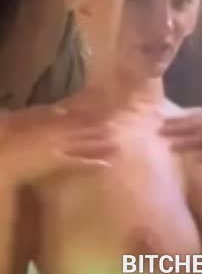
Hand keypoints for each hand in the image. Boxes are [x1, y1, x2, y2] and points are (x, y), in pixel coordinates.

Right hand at [0, 110, 115, 185]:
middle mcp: (59, 132)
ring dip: (102, 144)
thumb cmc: (8, 136)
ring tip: (118, 144)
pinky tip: (106, 164)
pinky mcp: (57, 163)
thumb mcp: (24, 117)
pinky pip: (79, 163)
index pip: (75, 117)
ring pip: (85, 144)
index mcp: (50, 121)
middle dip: (100, 129)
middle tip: (118, 128)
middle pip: (84, 130)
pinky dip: (93, 163)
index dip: (91, 116)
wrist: (3, 155)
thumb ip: (43, 112)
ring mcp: (60, 147)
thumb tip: (62, 109)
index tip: (105, 114)